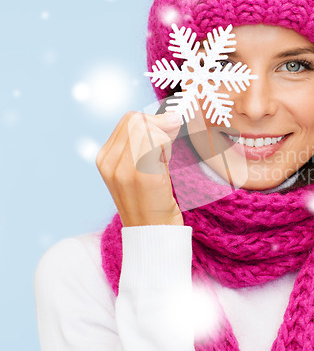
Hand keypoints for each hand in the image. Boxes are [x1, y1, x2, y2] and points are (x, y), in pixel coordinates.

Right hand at [95, 111, 183, 226]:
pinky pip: (157, 140)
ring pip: (146, 126)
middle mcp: (108, 162)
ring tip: (165, 158)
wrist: (153, 233)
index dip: (152, 121)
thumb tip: (169, 117)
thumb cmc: (152, 199)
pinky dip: (167, 146)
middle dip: (159, 124)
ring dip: (164, 136)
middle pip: (136, 119)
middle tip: (171, 141)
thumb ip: (145, 143)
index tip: (167, 134)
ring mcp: (122, 169)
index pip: (129, 119)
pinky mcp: (141, 175)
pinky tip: (166, 164)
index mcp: (105, 158)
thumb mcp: (140, 168)